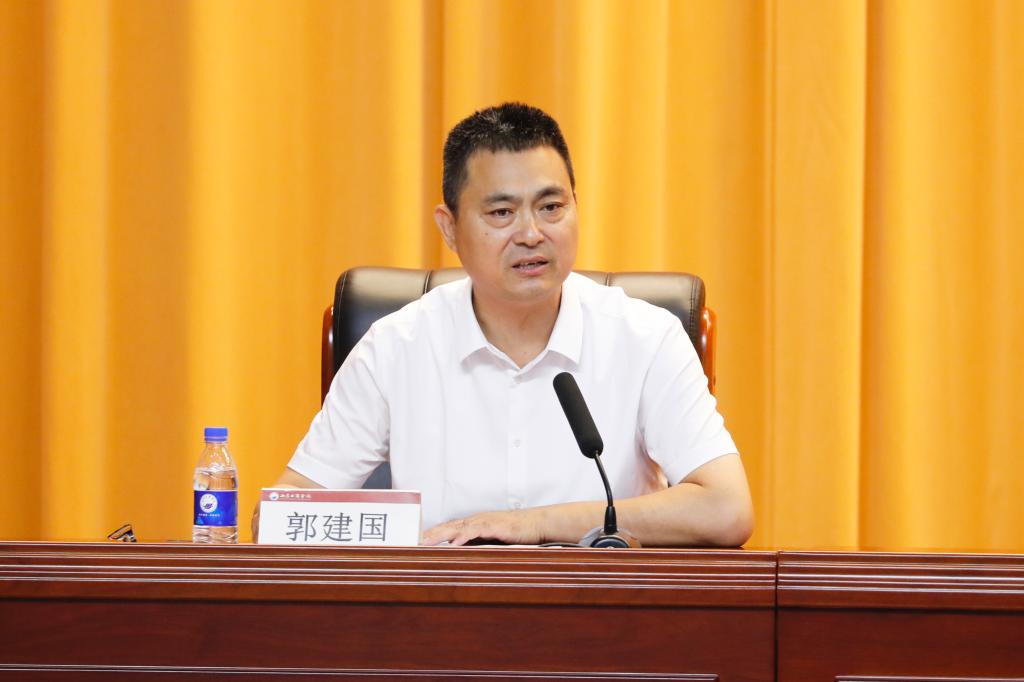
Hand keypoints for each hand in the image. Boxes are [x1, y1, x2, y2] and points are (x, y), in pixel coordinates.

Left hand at [421, 509, 542, 545]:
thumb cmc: (516, 533)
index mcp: (474, 524)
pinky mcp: (495, 526)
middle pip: (448, 526)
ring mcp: (485, 522)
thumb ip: (479, 547)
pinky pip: (476, 530)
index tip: (415, 542)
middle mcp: (476, 521)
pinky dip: (464, 536)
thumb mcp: (493, 541)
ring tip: (426, 542)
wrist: (536, 524)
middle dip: (430, 534)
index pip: (449, 529)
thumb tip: (463, 557)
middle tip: (413, 542)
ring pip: (458, 527)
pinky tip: (454, 543)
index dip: (433, 534)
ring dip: (441, 535)